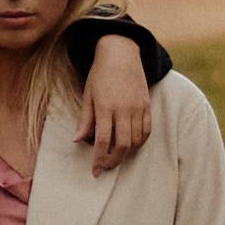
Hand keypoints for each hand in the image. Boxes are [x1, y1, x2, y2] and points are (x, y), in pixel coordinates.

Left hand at [78, 34, 152, 174]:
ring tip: (115, 157)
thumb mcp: (88, 95)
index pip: (103, 140)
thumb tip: (77, 140)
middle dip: (113, 161)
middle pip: (122, 145)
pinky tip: (130, 145)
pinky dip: (139, 142)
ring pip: (136, 140)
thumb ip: (85, 119)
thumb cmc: (100, 74)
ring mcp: (138, 107)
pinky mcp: (147, 105)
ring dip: (126, 153)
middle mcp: (124, 109)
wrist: (121, 53)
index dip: (99, 159)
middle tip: (104, 168)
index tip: (94, 171)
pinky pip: (147, 130)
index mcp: (105, 106)